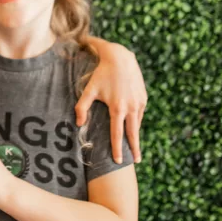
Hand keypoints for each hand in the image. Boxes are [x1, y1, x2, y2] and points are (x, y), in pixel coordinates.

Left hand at [76, 43, 146, 163]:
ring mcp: (139, 103)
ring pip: (137, 123)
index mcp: (118, 108)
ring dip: (136, 135)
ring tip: (134, 147)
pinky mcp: (143, 98)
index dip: (117, 148)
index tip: (118, 160)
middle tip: (135, 161)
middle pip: (133, 133)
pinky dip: (136, 122)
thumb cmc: (101, 74)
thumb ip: (82, 107)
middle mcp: (131, 108)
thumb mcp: (89, 90)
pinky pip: (140, 114)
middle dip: (134, 149)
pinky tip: (133, 127)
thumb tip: (78, 123)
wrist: (121, 58)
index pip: (117, 134)